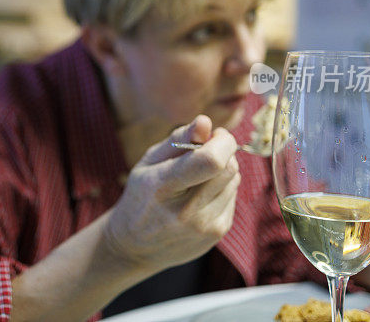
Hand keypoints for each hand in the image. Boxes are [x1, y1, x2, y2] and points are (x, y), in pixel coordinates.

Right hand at [103, 115, 239, 272]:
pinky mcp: (217, 233)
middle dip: (223, 152)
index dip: (223, 141)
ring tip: (197, 177)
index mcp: (163, 187)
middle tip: (205, 151)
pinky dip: (222, 189)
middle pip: (228, 168)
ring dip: (222, 171)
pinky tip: (200, 196)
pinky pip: (233, 196)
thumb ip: (178, 139)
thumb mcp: (149, 162)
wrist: (135, 246)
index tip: (216, 134)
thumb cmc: (141, 196)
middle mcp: (186, 211)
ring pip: (234, 180)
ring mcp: (204, 226)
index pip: (210, 161)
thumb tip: (205, 122)